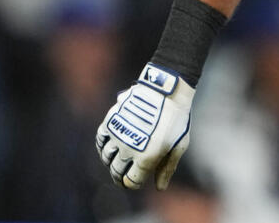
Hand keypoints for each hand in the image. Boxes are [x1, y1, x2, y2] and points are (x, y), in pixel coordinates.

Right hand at [96, 63, 194, 189]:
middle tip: (123, 176)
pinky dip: (102, 146)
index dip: (132, 184)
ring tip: (116, 161)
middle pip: (116, 171)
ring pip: (107, 157)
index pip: (131, 182)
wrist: (166, 91)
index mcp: (146, 159)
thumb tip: (160, 187)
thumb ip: (167, 168)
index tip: (135, 182)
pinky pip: (100, 139)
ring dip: (110, 162)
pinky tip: (108, 147)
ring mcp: (118, 135)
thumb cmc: (176, 119)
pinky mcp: (112, 120)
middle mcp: (129, 149)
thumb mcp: (178, 146)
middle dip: (119, 177)